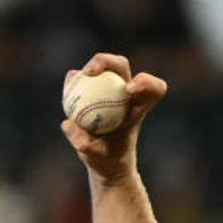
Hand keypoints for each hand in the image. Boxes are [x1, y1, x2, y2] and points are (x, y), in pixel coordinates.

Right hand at [60, 53, 168, 182]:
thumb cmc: (108, 160)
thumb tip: (70, 124)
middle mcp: (125, 93)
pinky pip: (83, 79)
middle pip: (121, 66)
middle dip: (107, 61)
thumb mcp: (98, 158)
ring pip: (103, 68)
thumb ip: (86, 145)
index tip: (128, 91)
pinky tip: (69, 83)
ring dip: (90, 66)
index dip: (145, 83)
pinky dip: (75, 79)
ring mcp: (109, 89)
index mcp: (137, 108)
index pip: (153, 89)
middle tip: (91, 71)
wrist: (104, 161)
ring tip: (76, 77)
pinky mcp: (93, 90)